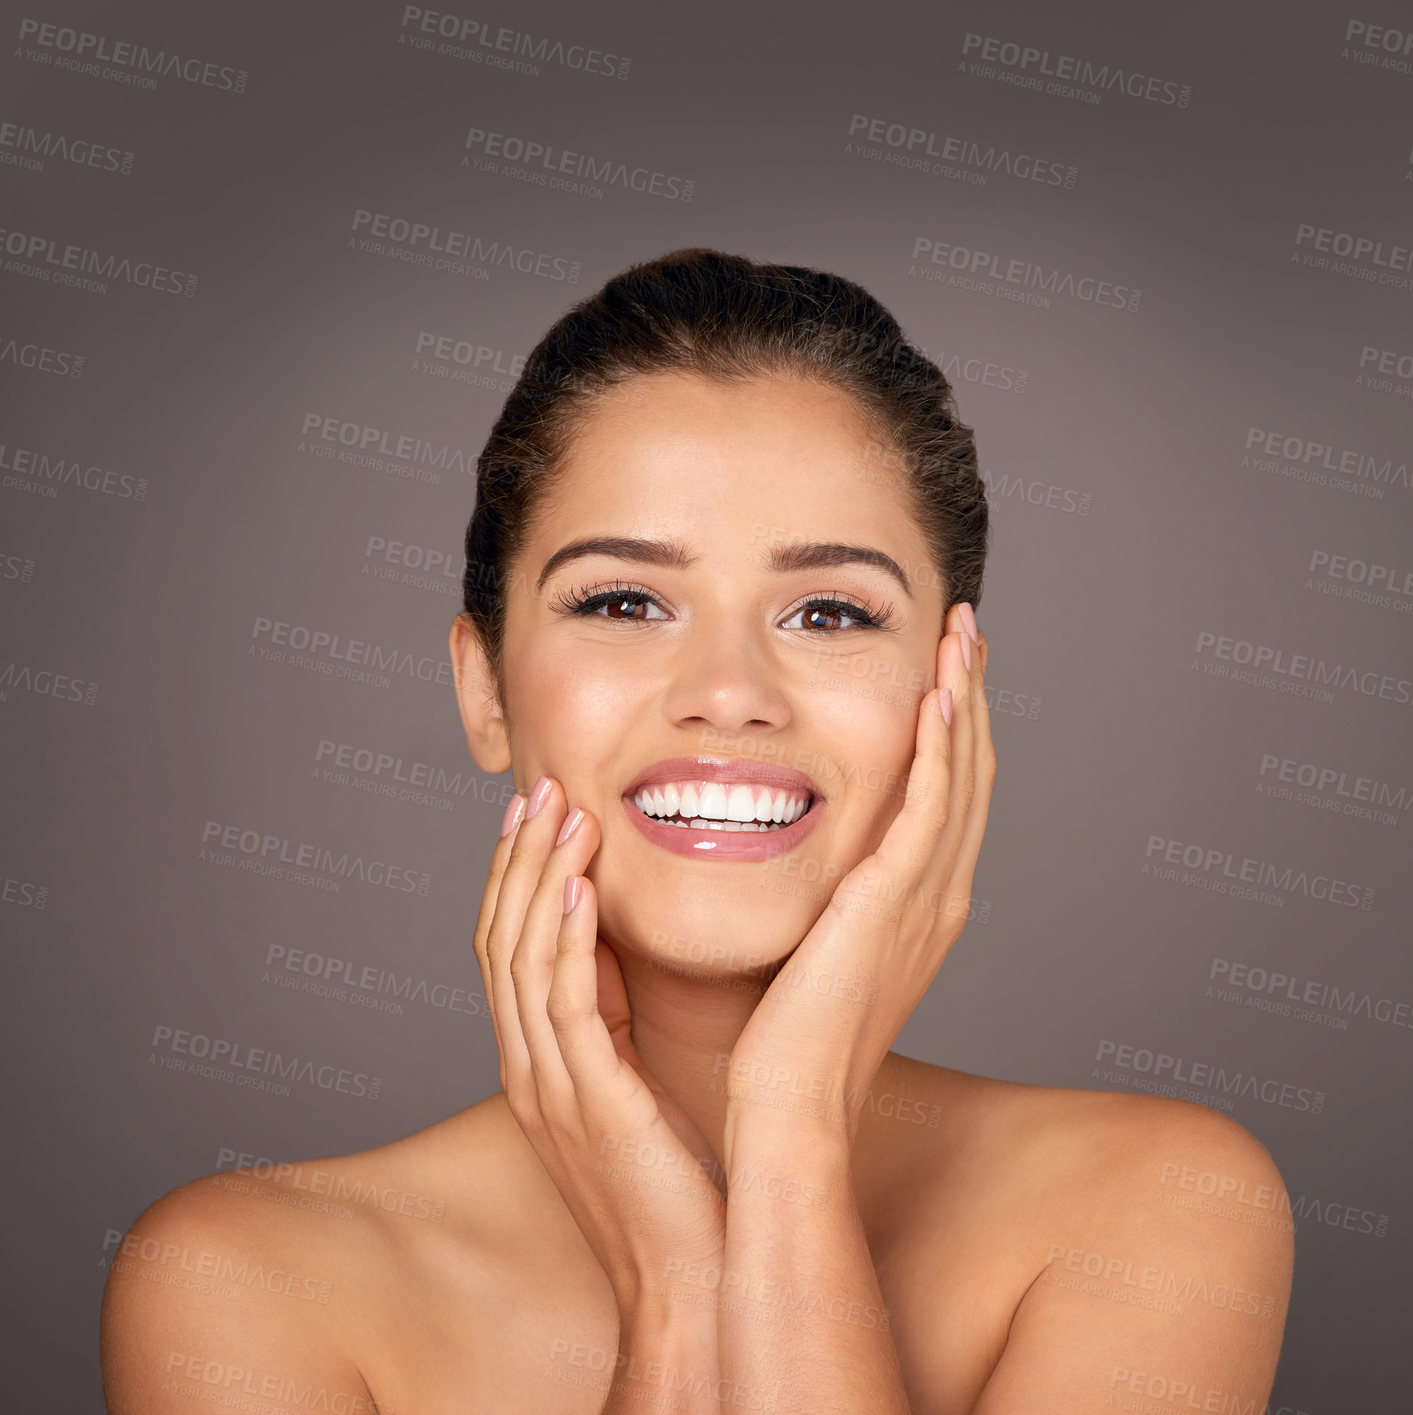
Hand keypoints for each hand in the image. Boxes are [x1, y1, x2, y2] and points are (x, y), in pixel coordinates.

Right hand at [473, 776, 726, 1315]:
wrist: (687, 1282)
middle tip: (536, 789)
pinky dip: (565, 941)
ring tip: (561, 813)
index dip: (513, 877)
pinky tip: (578, 889)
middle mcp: (528, 1070)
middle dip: (515, 860)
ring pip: (522, 961)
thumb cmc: (671, 1184)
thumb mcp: (629, 1083)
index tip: (535, 814)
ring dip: (538, 880)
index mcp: (535, 1063)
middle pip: (499, 941)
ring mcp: (550, 1089)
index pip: (504, 949)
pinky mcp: (590, 1104)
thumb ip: (609, 1017)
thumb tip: (611, 941)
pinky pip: (565, 1007)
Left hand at [727, 603, 994, 1145]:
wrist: (790, 1102)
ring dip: (964, 699)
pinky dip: (941, 746)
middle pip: (971, 772)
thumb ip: (826, 898)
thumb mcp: (819, 950)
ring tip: (962, 633)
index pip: (949, 795)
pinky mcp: (897, 899)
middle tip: (967, 629)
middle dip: (970, 695)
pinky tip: (936, 694)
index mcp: (921, 906)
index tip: (944, 668)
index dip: (953, 728)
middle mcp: (939, 895)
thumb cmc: (788, 1037)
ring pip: (962, 775)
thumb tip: (804, 863)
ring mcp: (927, 897)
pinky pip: (931, 805)